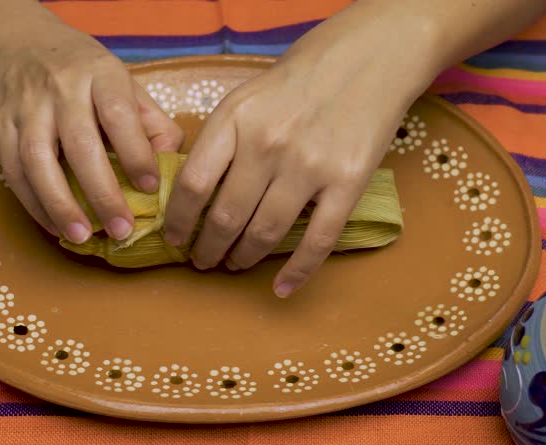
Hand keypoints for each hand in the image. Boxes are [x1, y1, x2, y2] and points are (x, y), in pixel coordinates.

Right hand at [0, 15, 182, 241]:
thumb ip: (152, 124)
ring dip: (61, 205)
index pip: (119, 115)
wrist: (22, 43)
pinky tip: (56, 227)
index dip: (136, 153)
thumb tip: (171, 169)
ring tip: (83, 237)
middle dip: (102, 192)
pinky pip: (13, 172)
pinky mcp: (0, 127)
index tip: (150, 187)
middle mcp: (61, 88)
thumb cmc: (86, 75)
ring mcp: (27, 107)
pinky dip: (34, 204)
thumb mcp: (125, 84)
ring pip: (38, 160)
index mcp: (101, 75)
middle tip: (121, 229)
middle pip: (80, 144)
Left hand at [162, 2, 438, 297]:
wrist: (372, 56)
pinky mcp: (348, 182)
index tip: (174, 237)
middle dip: (207, 248)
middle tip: (202, 260)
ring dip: (242, 257)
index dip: (178, 221)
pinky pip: (317, 240)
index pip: (193, 184)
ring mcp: (310, 166)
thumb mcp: (248, 96)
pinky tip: (281, 287)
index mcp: (236, 119)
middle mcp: (269, 144)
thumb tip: (194, 192)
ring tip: (233, 264)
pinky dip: (297, 271)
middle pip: (225, 217)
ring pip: (265, 232)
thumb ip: (222, 140)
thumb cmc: (303, 75)